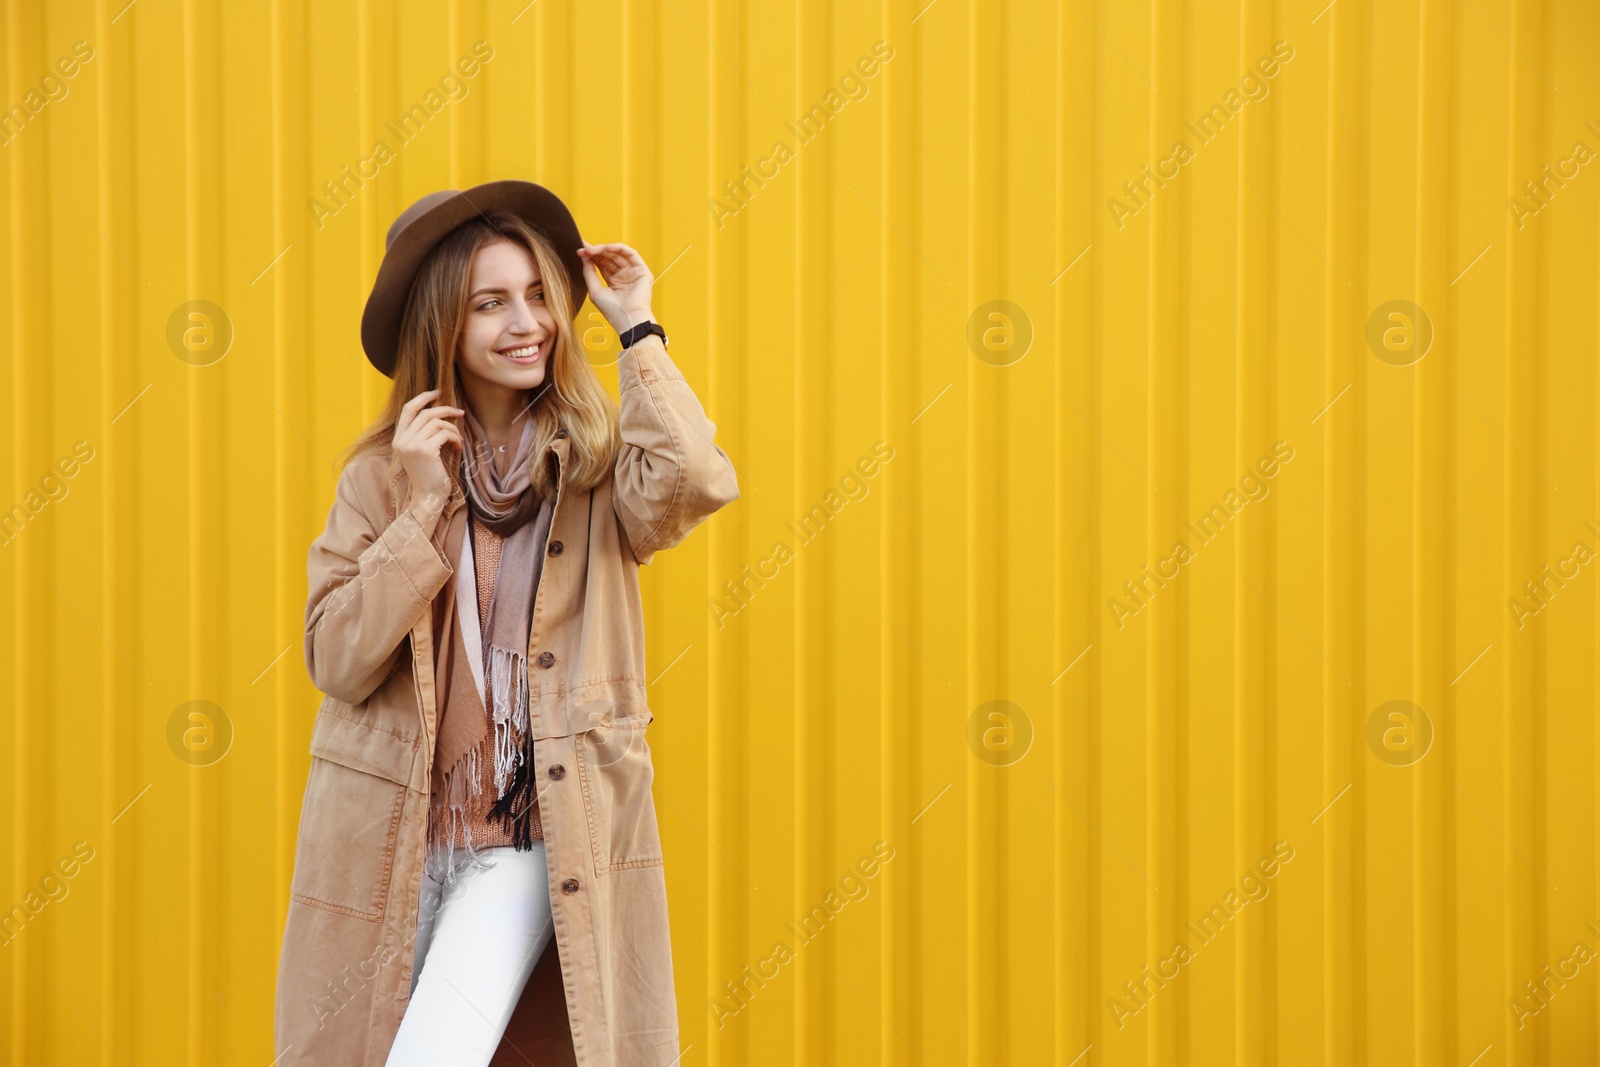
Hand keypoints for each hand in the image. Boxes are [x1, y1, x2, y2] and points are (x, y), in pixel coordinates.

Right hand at [393, 389, 463, 513]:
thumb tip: (440, 412)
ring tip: (458, 440)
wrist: (428, 497)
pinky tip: (458, 448)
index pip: (408, 408)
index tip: (438, 392)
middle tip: (460, 413)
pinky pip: (445, 434)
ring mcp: (412, 445)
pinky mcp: (425, 450)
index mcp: (398, 439)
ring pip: (437, 423)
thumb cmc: (428, 475)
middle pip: (426, 413)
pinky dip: (455, 438)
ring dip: (453, 429)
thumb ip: (423, 434)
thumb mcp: (420, 452)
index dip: (423, 397)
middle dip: (446, 410)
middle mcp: (402, 440)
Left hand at [577, 242, 654, 336]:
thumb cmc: (612, 310)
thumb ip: (589, 273)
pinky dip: (619, 248)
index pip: (602, 264)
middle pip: (609, 257)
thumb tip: (583, 256)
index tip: (580, 250)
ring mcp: (633, 273)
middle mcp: (624, 276)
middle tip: (584, 249)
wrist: (628, 319)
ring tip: (592, 249)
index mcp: (614, 282)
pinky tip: (607, 247)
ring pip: (618, 254)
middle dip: (596, 251)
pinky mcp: (642, 271)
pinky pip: (631, 254)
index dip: (591, 256)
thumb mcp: (595, 290)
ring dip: (605, 249)